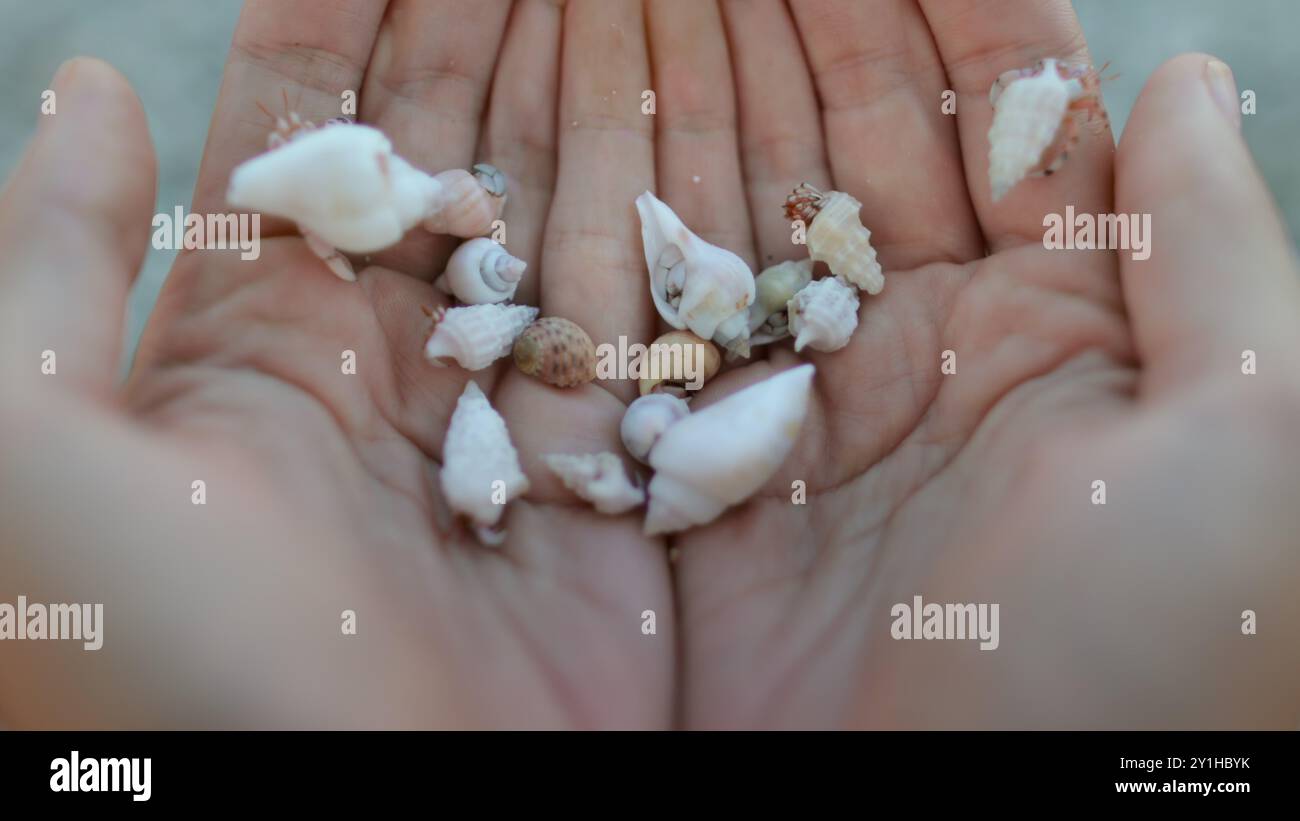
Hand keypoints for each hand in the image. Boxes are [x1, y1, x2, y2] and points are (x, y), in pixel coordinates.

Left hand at [0, 0, 677, 727]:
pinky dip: (686, 229)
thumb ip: (55, 270)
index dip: (372, 8)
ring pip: (566, 218)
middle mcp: (389, 357)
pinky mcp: (608, 485)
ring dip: (610, 99)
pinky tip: (720, 129)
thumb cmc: (161, 669)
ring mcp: (509, 416)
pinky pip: (651, 331)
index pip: (316, 119)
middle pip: (460, 148)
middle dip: (511, 27)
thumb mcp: (34, 461)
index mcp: (257, 329)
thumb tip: (85, 93)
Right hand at [678, 0, 1299, 726]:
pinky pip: (660, 330)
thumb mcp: (1246, 440)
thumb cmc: (1151, 660)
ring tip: (622, 8)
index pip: (993, 112)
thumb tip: (1184, 77)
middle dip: (783, 27)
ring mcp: (813, 408)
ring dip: (687, 104)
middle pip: (848, 141)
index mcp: (1066, 318)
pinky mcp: (713, 479)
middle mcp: (933, 347)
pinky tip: (575, 134)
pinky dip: (616, 235)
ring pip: (743, 216)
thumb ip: (1210, 250)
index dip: (925, 9)